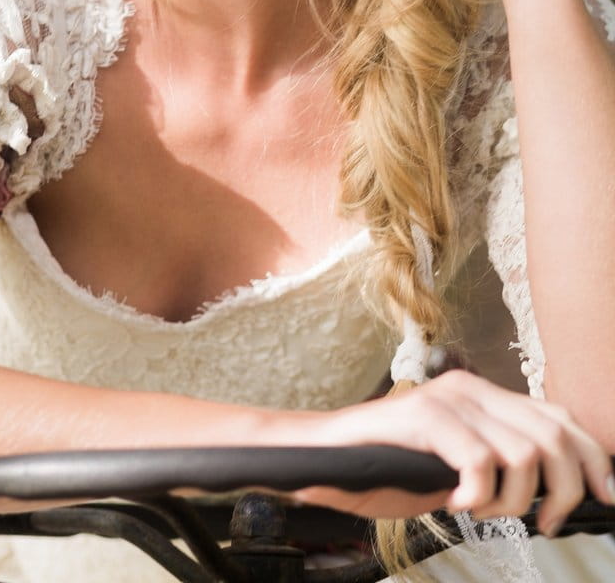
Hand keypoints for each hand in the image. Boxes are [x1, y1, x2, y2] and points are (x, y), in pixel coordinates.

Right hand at [294, 371, 613, 535]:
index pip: (559, 418)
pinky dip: (480, 494)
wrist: (324, 458)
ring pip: (523, 451)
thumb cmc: (388, 468)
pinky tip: (459, 503)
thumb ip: (501, 461)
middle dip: (564, 490)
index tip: (605, 498)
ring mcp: (445, 399)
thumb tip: (556, 487)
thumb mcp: (459, 467)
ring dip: (515, 499)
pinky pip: (478, 460)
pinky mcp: (421, 417)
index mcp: (483, 395)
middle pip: (552, 435)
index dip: (592, 459)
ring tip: (487, 512)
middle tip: (544, 523)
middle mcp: (469, 388)